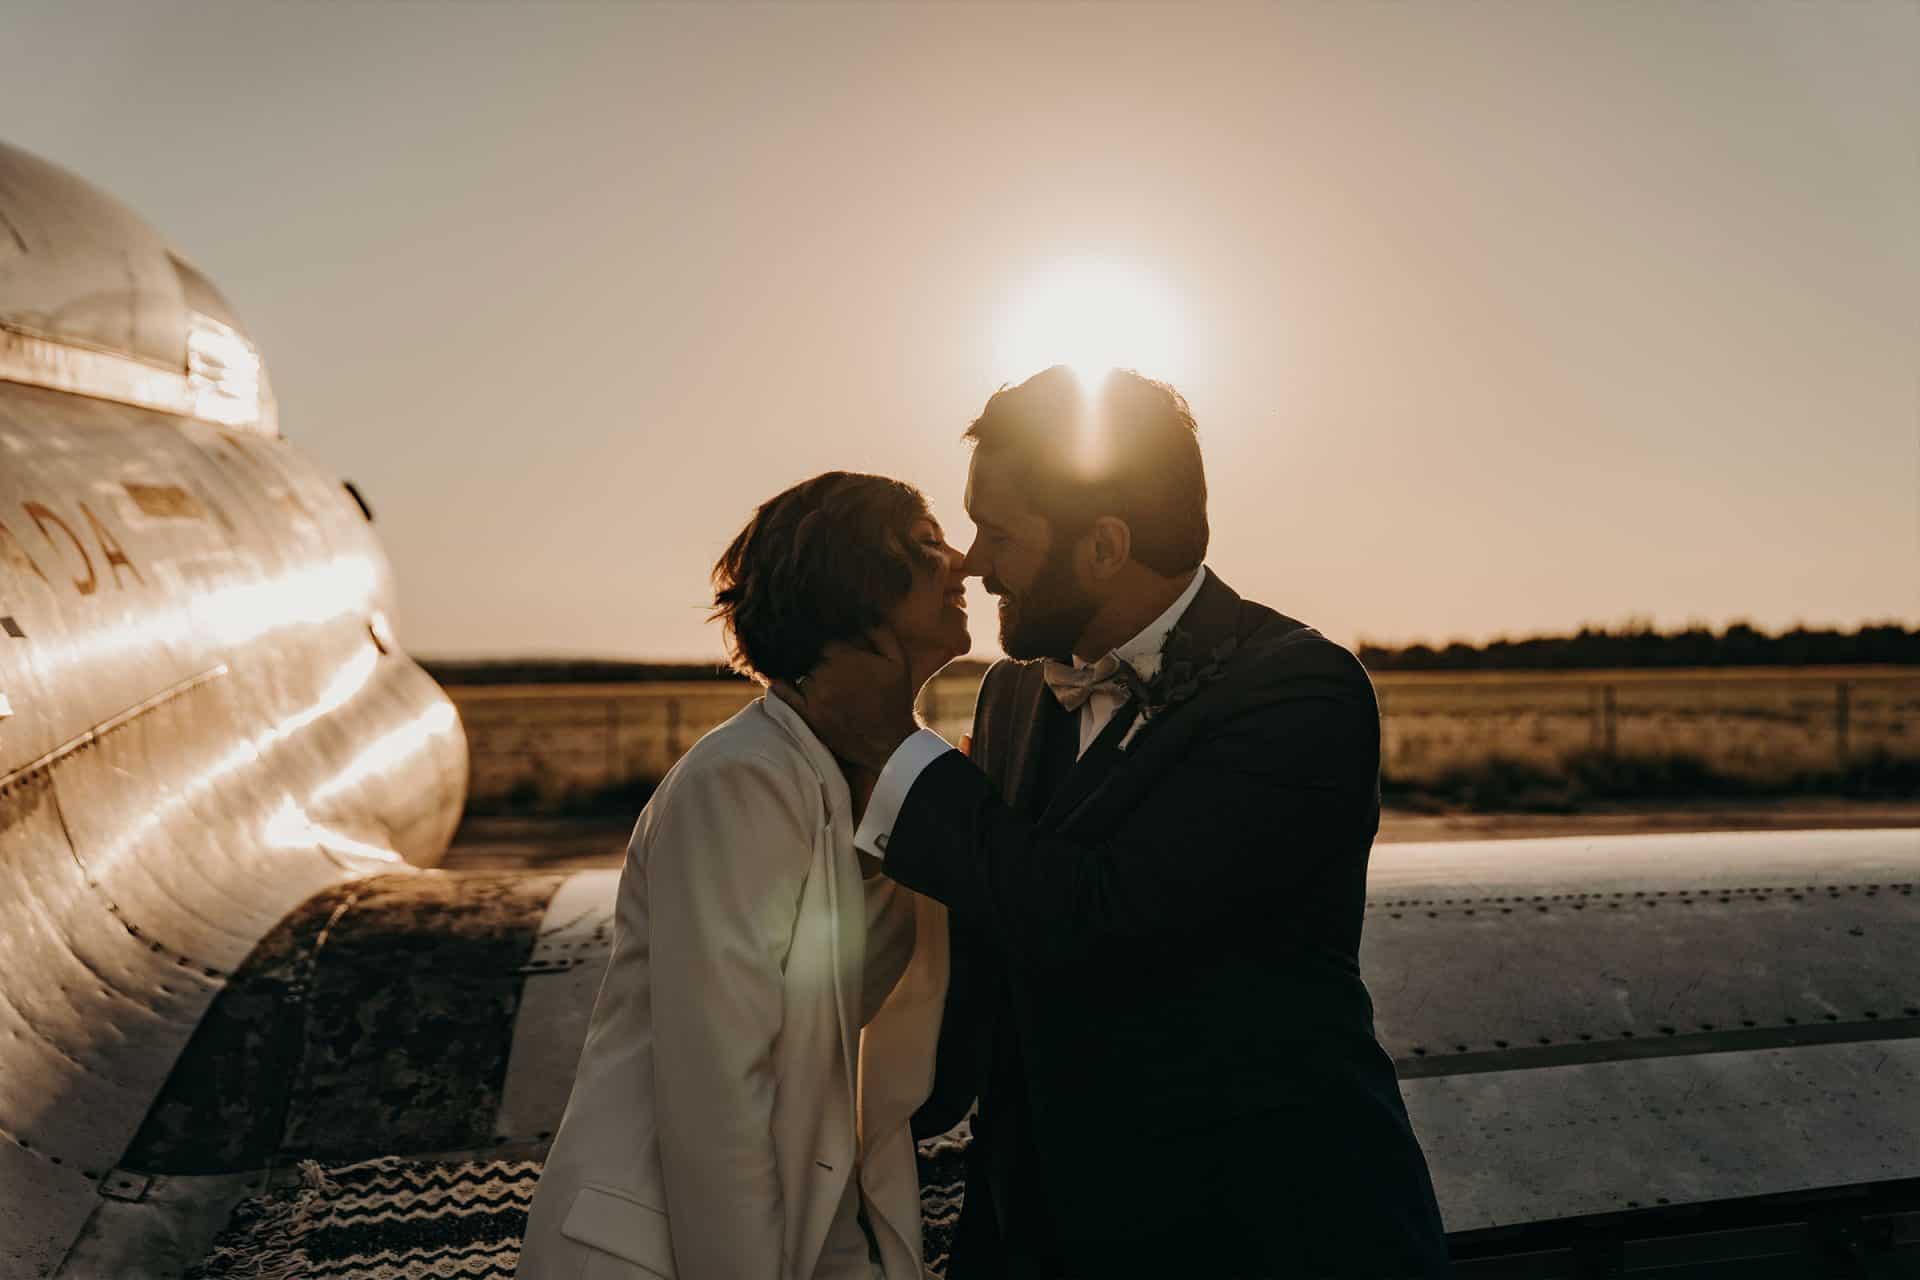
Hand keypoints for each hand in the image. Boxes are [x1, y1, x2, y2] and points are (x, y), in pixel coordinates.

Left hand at [778, 626, 918, 771]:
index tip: (841, 653)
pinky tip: (772, 677)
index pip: (826, 641)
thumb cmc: (894, 700)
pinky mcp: (808, 715)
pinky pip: (785, 695)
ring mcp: (815, 695)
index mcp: (846, 657)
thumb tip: (864, 614)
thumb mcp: (899, 662)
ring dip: (809, 676)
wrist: (889, 743)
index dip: (834, 647)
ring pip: (802, 674)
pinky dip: (778, 684)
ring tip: (824, 684)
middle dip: (822, 662)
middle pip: (812, 657)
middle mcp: (826, 674)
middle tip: (835, 673)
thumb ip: (882, 633)